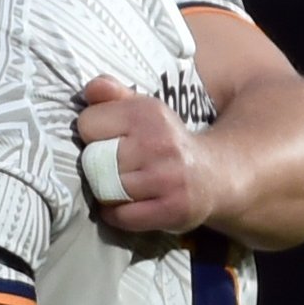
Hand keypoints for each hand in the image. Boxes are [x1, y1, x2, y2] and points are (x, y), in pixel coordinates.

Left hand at [76, 75, 209, 234]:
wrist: (216, 175)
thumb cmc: (165, 141)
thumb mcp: (144, 111)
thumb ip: (112, 97)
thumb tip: (91, 87)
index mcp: (149, 113)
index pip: (87, 122)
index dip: (94, 133)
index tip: (112, 139)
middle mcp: (159, 143)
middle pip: (91, 160)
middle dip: (98, 165)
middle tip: (121, 165)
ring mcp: (167, 178)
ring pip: (103, 190)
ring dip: (107, 191)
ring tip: (126, 185)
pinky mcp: (172, 209)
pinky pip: (120, 216)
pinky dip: (118, 214)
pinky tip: (131, 204)